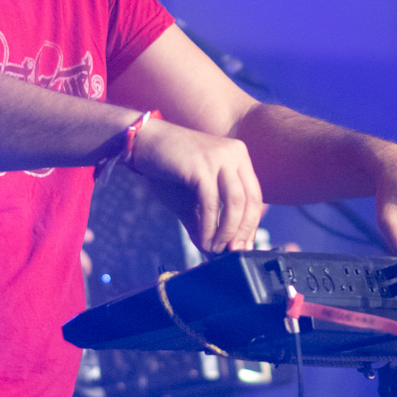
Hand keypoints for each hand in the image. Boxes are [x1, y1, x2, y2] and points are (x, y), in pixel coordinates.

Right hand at [128, 117, 265, 253]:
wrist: (142, 143)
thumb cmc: (167, 170)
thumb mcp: (193, 198)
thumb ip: (207, 221)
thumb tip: (215, 251)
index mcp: (239, 156)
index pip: (254, 196)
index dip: (251, 225)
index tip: (243, 247)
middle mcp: (234, 153)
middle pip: (250, 200)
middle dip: (243, 231)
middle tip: (233, 253)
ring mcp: (219, 157)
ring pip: (235, 203)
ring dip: (226, 232)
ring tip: (215, 249)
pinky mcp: (202, 166)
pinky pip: (212, 203)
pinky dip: (209, 227)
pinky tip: (203, 241)